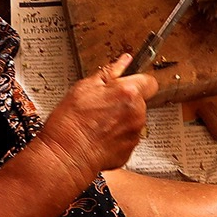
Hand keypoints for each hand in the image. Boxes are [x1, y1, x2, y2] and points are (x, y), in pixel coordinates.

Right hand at [37, 54, 158, 177]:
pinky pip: (127, 137)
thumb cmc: (71, 123)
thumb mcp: (84, 87)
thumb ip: (109, 72)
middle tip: (102, 105)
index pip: (149, 81)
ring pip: (133, 120)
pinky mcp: (129, 150)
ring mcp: (134, 133)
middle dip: (124, 101)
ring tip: (98, 121)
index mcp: (128, 93)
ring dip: (120, 119)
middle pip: (140, 102)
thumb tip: (123, 61)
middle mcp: (137, 113)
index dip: (137, 81)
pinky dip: (116, 135)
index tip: (127, 83)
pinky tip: (99, 134)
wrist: (66, 155)